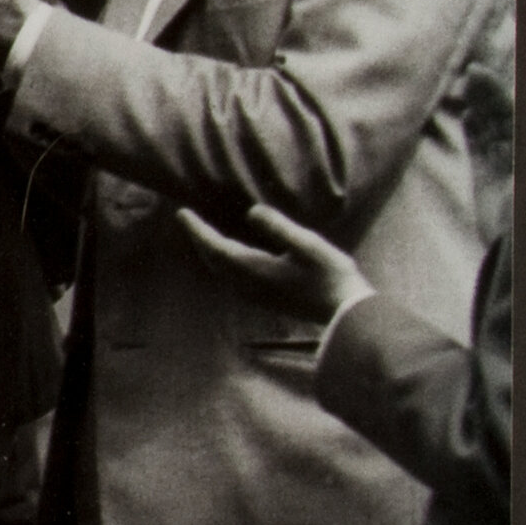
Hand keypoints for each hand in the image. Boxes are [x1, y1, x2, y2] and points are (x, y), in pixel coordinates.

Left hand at [174, 202, 375, 323]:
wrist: (343, 313)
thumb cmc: (331, 276)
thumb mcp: (308, 245)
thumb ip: (279, 228)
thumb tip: (251, 211)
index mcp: (253, 270)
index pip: (215, 247)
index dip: (197, 229)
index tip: (182, 212)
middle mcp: (246, 285)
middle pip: (212, 259)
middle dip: (198, 238)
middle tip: (187, 218)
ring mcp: (253, 295)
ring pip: (219, 270)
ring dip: (208, 250)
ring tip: (202, 232)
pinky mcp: (263, 299)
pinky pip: (230, 277)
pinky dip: (221, 261)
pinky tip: (228, 254)